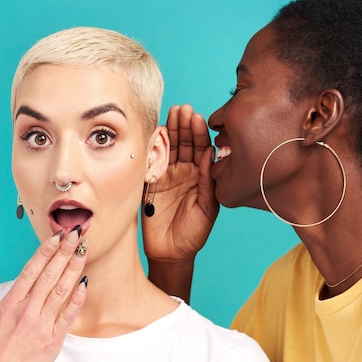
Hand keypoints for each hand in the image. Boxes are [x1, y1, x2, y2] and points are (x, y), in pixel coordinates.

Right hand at [0, 228, 87, 361]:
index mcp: (9, 306)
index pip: (30, 271)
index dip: (44, 251)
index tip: (56, 236)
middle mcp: (26, 312)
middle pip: (48, 275)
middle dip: (63, 252)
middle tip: (76, 233)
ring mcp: (40, 326)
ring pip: (60, 291)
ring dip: (73, 269)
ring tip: (84, 250)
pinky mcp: (53, 341)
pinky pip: (68, 315)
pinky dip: (78, 299)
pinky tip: (86, 283)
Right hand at [143, 104, 218, 300]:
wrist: (171, 252)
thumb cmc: (194, 233)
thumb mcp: (207, 207)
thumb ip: (208, 180)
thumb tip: (210, 152)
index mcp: (200, 176)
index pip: (200, 149)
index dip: (198, 133)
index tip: (197, 117)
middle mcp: (184, 172)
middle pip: (184, 143)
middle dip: (183, 125)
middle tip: (183, 109)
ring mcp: (166, 176)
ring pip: (168, 148)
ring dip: (170, 130)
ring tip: (172, 113)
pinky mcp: (150, 182)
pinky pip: (151, 161)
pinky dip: (152, 146)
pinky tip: (155, 131)